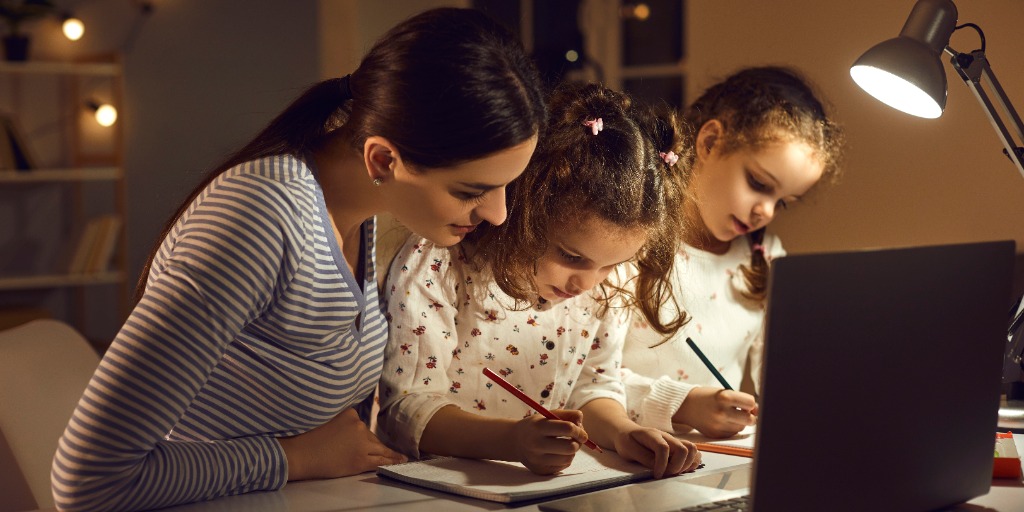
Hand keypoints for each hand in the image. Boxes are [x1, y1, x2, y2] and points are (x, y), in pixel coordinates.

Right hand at [278, 408, 406, 480]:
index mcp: (348, 412)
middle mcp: (358, 425)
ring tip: (399, 456)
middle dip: (370, 444)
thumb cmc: (303, 437)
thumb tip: (343, 426)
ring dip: (388, 452)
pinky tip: (400, 460)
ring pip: (378, 447)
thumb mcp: (322, 416)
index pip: (359, 424)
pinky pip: (381, 459)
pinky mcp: (361, 460)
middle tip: (370, 451)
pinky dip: (391, 460)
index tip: (359, 439)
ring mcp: (361, 442)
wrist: (298, 454)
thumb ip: (336, 419)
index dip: (359, 434)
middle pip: (369, 436)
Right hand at [511, 409, 587, 474]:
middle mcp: (536, 444)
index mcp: (539, 427)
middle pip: (570, 447)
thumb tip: (581, 422)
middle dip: (578, 442)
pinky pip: (563, 466)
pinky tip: (558, 453)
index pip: (567, 428)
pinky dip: (565, 459)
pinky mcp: (540, 470)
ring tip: (565, 445)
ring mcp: (537, 460)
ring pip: (569, 458)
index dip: (579, 430)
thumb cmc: (536, 426)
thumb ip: (567, 415)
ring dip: (572, 451)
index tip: (581, 431)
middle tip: (577, 439)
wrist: (515, 441)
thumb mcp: (548, 415)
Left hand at [612, 426, 701, 478]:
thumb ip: (644, 458)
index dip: (662, 464)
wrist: (627, 432)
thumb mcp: (629, 450)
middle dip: (677, 466)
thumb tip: (660, 468)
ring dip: (687, 464)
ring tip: (674, 472)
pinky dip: (691, 462)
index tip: (657, 475)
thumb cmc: (627, 441)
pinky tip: (681, 469)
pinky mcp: (678, 446)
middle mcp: (666, 436)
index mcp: (652, 435)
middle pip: (683, 449)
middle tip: (666, 474)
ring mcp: (674, 440)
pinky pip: (693, 452)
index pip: (663, 448)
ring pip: (692, 449)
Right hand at [674, 387, 756, 437]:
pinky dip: (730, 428)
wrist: (685, 405)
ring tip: (728, 415)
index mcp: (724, 397)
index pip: (750, 403)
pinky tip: (721, 421)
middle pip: (750, 420)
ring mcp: (718, 425)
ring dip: (739, 422)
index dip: (751, 404)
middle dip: (751, 417)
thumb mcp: (723, 393)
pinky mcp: (715, 434)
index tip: (747, 403)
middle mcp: (721, 412)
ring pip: (741, 427)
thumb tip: (757, 412)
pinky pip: (731, 433)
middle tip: (745, 413)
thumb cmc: (707, 397)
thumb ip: (741, 401)